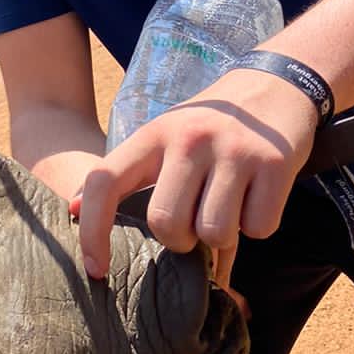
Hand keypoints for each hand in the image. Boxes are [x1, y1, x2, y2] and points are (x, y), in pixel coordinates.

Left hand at [70, 69, 320, 280]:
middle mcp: (190, 138)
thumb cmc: (211, 126)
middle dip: (180, 240)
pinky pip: (258, 228)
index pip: (104, 181)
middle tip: (195, 222)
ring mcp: (234, 149)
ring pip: (213, 233)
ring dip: (222, 237)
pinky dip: (258, 225)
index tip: (96, 268)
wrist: (278, 84)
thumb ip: (127, 174)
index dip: (93, 230)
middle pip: (165, 223)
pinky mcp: (274, 164)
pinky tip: (257, 197)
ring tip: (229, 208)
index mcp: (154, 134)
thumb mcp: (165, 136)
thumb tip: (74, 210)